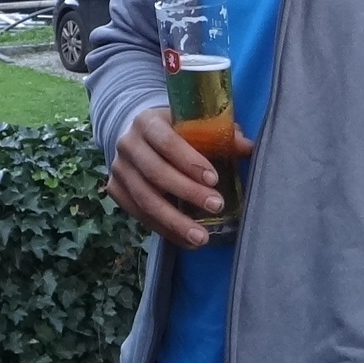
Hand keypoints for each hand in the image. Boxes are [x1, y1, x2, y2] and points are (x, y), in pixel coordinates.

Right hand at [107, 105, 253, 247]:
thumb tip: (247, 148)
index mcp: (147, 122)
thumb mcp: (194, 124)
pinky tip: (185, 240)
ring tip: (201, 237)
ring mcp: (119, 169)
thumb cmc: (175, 130)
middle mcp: (127, 144)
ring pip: (145, 200)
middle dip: (187, 193)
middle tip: (216, 206)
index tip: (214, 179)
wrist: (138, 136)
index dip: (189, 161)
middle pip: (155, 173)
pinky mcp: (116, 190)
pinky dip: (164, 230)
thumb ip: (219, 135)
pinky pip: (139, 214)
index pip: (166, 141)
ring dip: (174, 221)